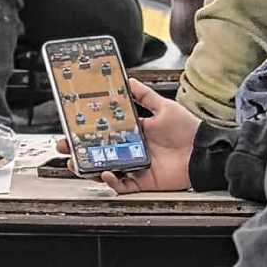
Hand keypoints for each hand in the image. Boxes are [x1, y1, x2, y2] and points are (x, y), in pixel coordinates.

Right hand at [56, 79, 200, 193]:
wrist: (203, 152)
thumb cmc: (187, 130)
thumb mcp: (164, 107)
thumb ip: (145, 96)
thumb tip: (129, 80)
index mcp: (132, 133)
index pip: (102, 132)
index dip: (85, 132)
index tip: (70, 127)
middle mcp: (129, 150)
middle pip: (97, 152)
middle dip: (77, 151)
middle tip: (64, 147)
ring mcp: (133, 166)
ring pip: (103, 170)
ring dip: (87, 168)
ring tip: (75, 163)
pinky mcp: (141, 181)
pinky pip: (121, 185)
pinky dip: (112, 181)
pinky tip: (106, 173)